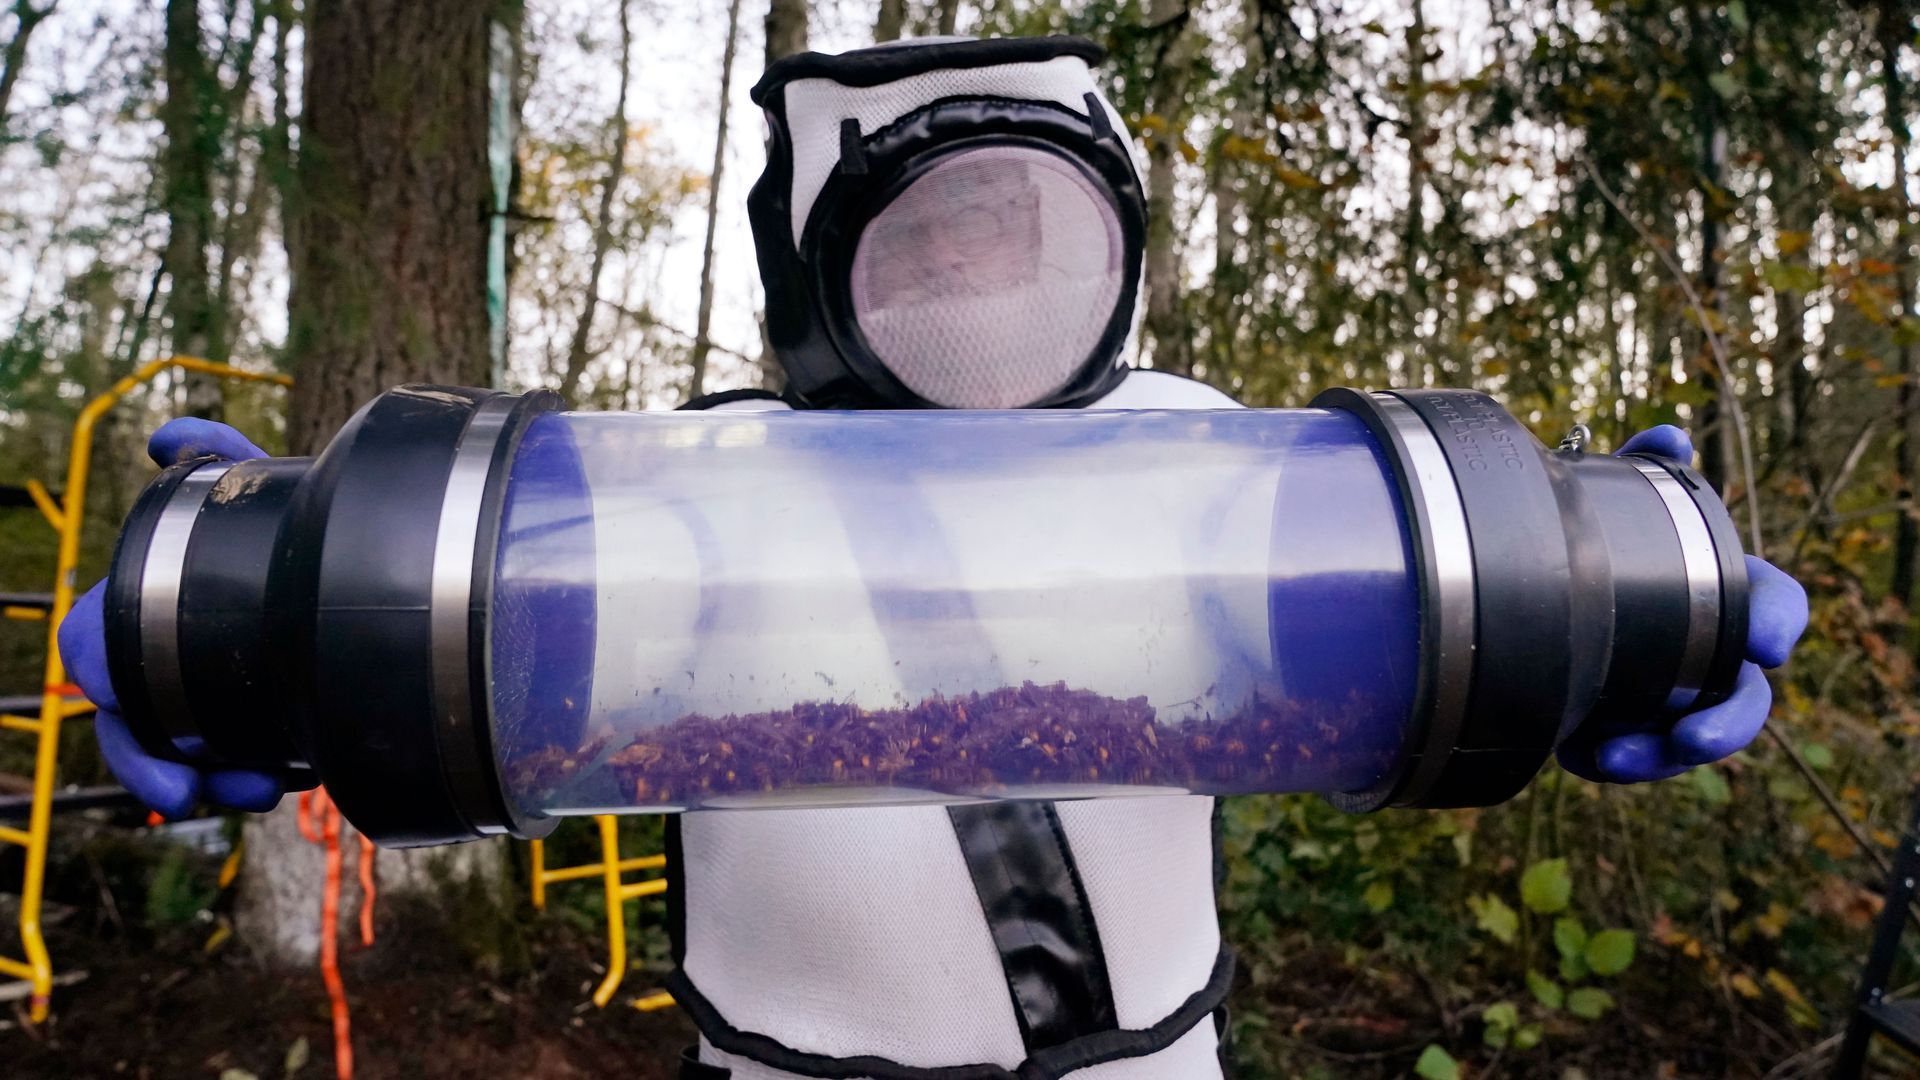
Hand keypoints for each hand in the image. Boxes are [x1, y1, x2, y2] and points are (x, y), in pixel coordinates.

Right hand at [58, 419, 289, 817]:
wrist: (363, 574)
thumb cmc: (284, 527)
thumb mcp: (256, 490)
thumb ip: (217, 454)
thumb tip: (166, 437)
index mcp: (142, 610)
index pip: (94, 654)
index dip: (101, 677)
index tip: (116, 694)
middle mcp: (165, 664)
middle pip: (134, 732)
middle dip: (151, 763)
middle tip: (186, 792)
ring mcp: (209, 703)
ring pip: (187, 762)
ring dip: (213, 781)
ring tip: (261, 791)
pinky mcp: (258, 729)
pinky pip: (241, 768)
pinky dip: (251, 778)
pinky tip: (285, 781)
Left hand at [1557, 425, 1808, 783]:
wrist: (1537, 603)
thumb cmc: (1603, 551)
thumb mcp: (1615, 505)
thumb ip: (1643, 469)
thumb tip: (1670, 437)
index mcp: (1722, 597)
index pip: (1774, 607)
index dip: (1780, 622)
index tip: (1768, 645)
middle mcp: (1709, 657)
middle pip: (1746, 700)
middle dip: (1727, 725)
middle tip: (1691, 737)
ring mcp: (1672, 700)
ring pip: (1688, 742)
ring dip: (1660, 757)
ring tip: (1616, 760)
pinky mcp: (1627, 731)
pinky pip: (1630, 758)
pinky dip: (1606, 759)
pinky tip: (1577, 756)